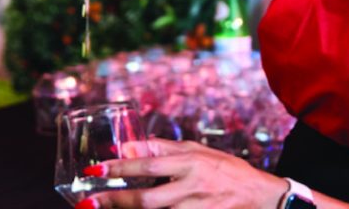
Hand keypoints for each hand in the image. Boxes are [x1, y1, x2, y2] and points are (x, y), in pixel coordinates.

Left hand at [75, 138, 286, 208]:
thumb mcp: (197, 150)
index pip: (149, 164)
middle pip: (148, 198)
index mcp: (190, 161)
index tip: (94, 171)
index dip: (120, 168)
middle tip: (89, 203)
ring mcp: (197, 207)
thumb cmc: (224, 168)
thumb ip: (164, 149)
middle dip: (116, 202)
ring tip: (105, 208)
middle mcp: (192, 185)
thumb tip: (131, 146)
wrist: (259, 195)